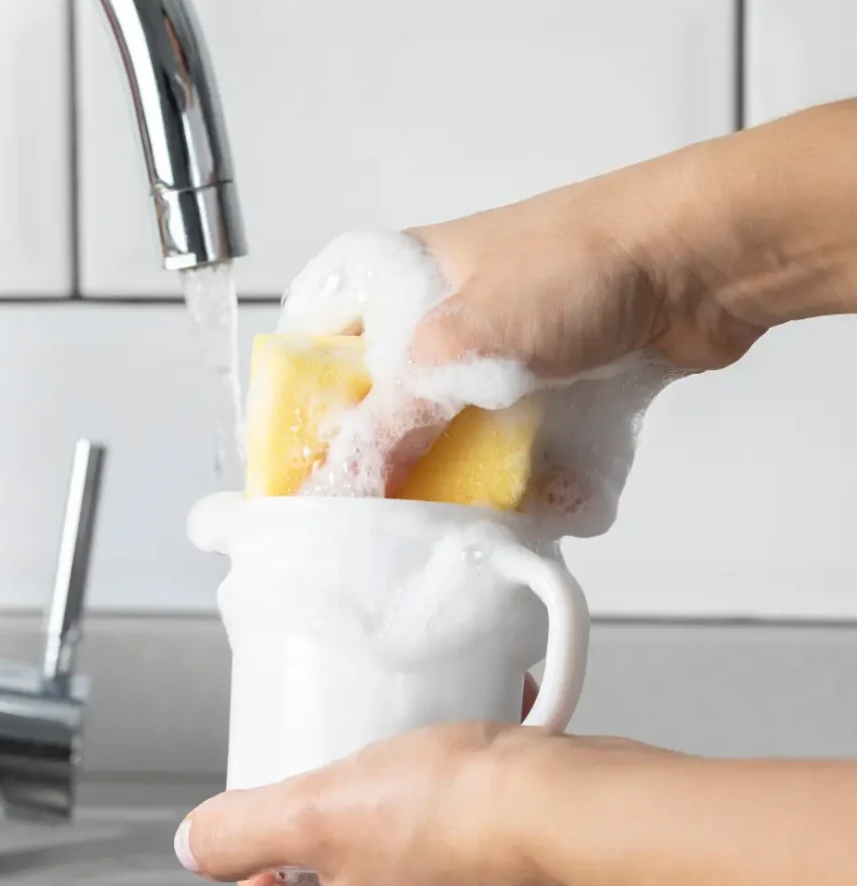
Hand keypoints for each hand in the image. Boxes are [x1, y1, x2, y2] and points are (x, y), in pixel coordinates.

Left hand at [174, 720, 616, 885]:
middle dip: (342, 836)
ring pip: (418, 877)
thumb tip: (193, 846)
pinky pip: (483, 863)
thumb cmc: (460, 816)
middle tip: (350, 782)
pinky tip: (477, 774)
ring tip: (416, 770)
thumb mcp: (318, 810)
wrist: (583, 811)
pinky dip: (472, 822)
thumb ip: (242, 831)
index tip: (272, 814)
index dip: (257, 862)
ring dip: (408, 824)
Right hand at [277, 154, 767, 497]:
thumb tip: (341, 484)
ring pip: (454, 435)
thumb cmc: (578, 265)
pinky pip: (518, 448)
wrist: (701, 264)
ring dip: (472, 478)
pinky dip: (531, 477)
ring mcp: (498, 355)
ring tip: (486, 503)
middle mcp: (441, 319)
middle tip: (396, 504)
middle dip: (395, 461)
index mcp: (398, 281)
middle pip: (384, 405)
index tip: (304, 470)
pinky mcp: (548, 388)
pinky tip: (549, 492)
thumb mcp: (460, 344)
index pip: (317, 343)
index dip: (301, 407)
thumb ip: (391, 419)